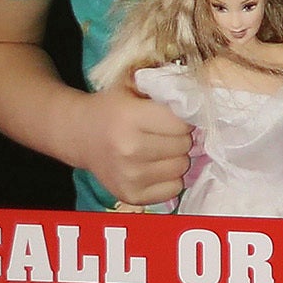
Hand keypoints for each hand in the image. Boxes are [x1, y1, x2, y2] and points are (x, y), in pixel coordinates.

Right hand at [68, 84, 193, 206]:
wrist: (80, 135)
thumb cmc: (112, 108)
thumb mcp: (134, 87)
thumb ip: (166, 90)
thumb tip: (202, 102)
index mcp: (130, 118)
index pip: (182, 123)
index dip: (183, 118)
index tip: (172, 116)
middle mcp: (129, 150)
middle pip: (183, 145)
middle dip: (179, 137)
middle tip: (163, 132)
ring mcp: (129, 177)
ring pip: (181, 167)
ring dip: (175, 157)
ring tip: (158, 148)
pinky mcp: (131, 196)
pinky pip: (174, 189)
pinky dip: (169, 178)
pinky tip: (154, 167)